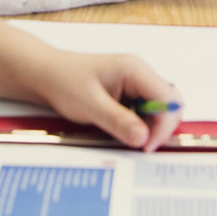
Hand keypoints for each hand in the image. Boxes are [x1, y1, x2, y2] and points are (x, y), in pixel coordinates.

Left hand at [33, 50, 184, 151]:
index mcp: (135, 69)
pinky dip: (140, 125)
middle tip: (142, 145)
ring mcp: (136, 84)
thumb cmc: (65, 81)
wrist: (46, 75)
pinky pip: (146, 112)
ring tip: (128, 138)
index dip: (163, 125)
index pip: (168, 99)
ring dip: (150, 127)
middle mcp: (140, 74)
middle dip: (161, 127)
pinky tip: (123, 131)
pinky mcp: (129, 94)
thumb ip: (118, 121)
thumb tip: (143, 138)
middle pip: (170, 104)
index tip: (146, 145)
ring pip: (159, 110)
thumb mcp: (90, 105)